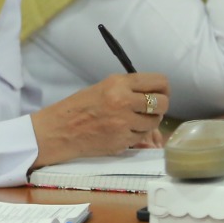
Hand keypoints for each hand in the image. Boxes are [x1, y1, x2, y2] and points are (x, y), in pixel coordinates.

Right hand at [31, 72, 171, 166]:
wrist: (60, 130)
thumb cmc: (78, 107)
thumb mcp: (103, 87)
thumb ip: (128, 88)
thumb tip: (154, 92)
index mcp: (119, 83)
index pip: (159, 82)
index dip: (163, 88)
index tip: (160, 92)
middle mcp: (124, 101)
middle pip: (162, 103)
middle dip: (160, 106)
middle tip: (150, 109)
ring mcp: (124, 123)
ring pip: (154, 122)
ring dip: (149, 122)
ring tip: (134, 120)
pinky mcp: (123, 140)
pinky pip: (142, 136)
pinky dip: (138, 134)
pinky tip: (124, 130)